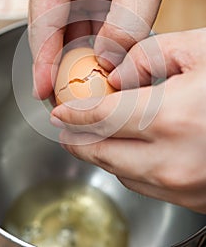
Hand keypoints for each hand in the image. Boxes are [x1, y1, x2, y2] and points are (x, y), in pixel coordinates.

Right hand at [29, 0, 204, 98]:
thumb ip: (126, 23)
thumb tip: (107, 60)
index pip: (43, 18)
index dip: (43, 58)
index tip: (43, 89)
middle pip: (51, 26)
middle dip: (59, 60)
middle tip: (66, 94)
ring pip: (67, 26)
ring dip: (78, 52)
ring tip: (86, 81)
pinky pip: (83, 19)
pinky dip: (92, 40)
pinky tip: (100, 57)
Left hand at [51, 29, 205, 212]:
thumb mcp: (199, 50)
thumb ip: (149, 55)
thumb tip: (116, 73)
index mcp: (172, 117)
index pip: (99, 117)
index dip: (72, 114)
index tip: (59, 111)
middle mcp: (173, 160)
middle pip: (100, 152)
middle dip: (76, 138)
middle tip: (65, 125)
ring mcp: (182, 186)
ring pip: (118, 172)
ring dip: (99, 152)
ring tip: (91, 135)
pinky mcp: (192, 199)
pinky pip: (143, 183)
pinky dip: (125, 165)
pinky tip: (127, 148)